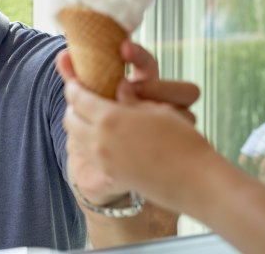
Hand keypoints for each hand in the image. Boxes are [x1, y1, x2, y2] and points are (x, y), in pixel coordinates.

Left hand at [55, 42, 199, 204]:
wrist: (194, 182)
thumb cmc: (182, 140)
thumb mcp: (158, 110)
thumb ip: (133, 98)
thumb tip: (121, 85)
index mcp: (110, 117)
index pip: (78, 97)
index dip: (73, 85)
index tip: (74, 81)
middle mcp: (99, 139)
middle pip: (70, 118)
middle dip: (72, 105)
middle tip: (80, 98)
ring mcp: (102, 159)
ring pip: (75, 137)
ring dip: (77, 123)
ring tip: (89, 116)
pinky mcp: (109, 174)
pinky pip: (87, 152)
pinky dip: (87, 140)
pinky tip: (101, 136)